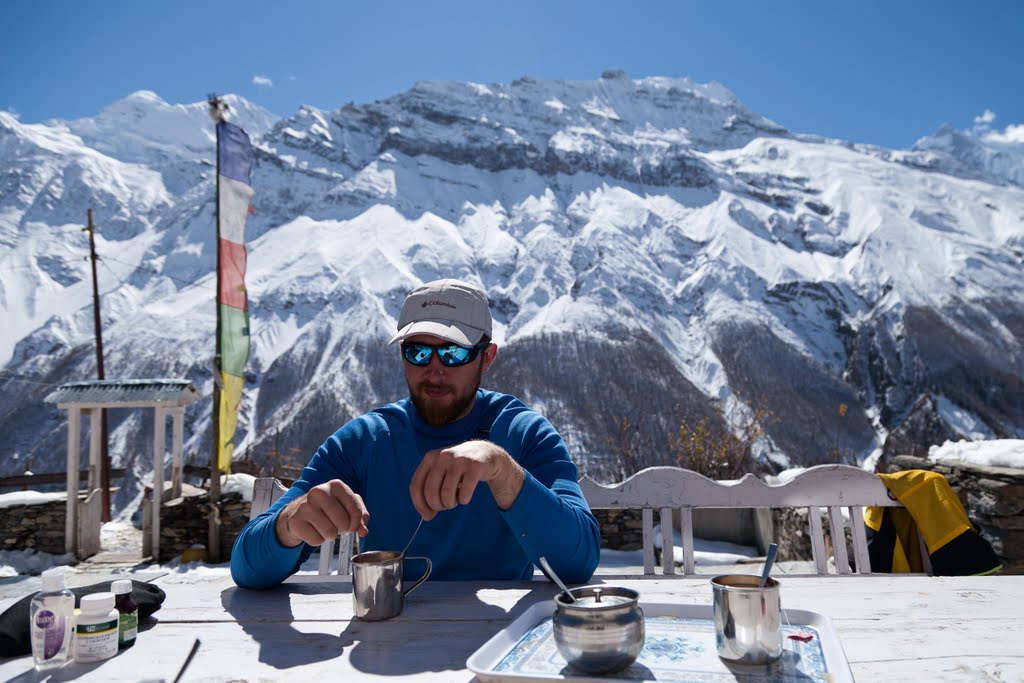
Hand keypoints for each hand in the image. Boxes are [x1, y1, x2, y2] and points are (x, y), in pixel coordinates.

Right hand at [275, 479, 369, 547]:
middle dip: (342, 529)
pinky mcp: (295, 520)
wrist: (298, 513)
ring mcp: (305, 505)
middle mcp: (319, 491)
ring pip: (330, 533)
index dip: (356, 523)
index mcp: (336, 485)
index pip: (356, 511)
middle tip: (334, 524)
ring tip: (323, 526)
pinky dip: (317, 540)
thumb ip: (360, 516)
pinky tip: (312, 530)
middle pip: (344, 523)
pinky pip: (316, 540)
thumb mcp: (346, 507)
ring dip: (330, 536)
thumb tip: (363, 531)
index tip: (349, 523)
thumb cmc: (326, 510)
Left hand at [409, 440, 524, 519]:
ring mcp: (459, 460)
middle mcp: (443, 456)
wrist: (485, 453)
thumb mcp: (441, 473)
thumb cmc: (459, 469)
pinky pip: (464, 493)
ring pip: (446, 494)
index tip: (428, 515)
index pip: (416, 485)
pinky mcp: (475, 466)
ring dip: (450, 504)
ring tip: (456, 500)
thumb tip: (426, 516)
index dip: (420, 505)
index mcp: (430, 458)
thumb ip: (431, 491)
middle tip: (446, 506)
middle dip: (437, 506)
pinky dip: (464, 500)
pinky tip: (465, 496)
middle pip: (430, 491)